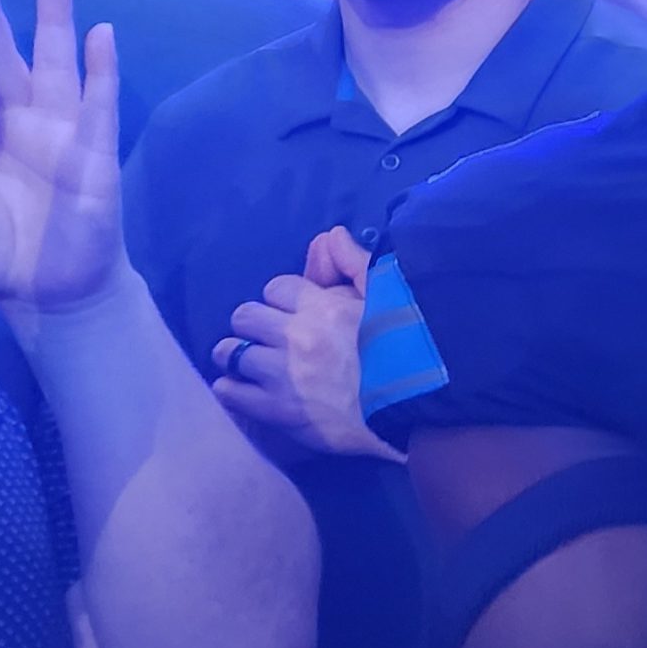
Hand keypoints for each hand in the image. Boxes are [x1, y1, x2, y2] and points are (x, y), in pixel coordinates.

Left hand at [212, 227, 398, 462]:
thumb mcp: (392, 299)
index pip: (277, 287)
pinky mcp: (277, 411)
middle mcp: (296, 337)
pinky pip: (230, 392)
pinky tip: (243, 388)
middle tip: (269, 336)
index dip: (286, 298)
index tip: (296, 312)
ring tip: (252, 362)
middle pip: (245, 315)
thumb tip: (329, 235)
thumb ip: (357, 265)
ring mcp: (283, 376)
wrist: (416, 410)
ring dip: (238, 354)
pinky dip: (231, 388)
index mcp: (323, 307)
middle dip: (256, 322)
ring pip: (231, 352)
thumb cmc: (408, 353)